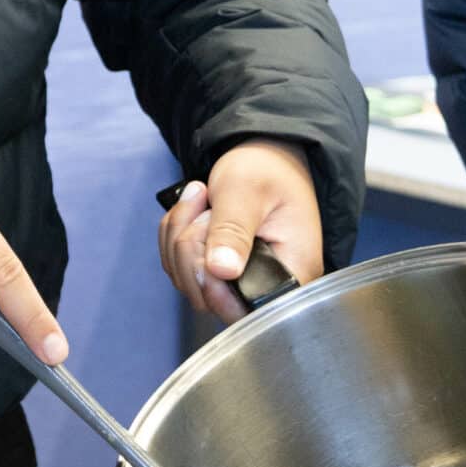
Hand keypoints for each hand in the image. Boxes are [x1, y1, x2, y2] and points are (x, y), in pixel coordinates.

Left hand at [158, 139, 323, 323]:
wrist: (263, 157)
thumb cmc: (267, 170)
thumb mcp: (247, 191)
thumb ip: (233, 230)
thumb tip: (222, 269)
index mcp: (291, 274)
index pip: (245, 309)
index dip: (214, 285)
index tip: (207, 238)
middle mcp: (266, 287)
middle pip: (206, 296)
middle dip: (191, 246)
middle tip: (208, 204)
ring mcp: (236, 282)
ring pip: (186, 280)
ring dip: (179, 235)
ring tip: (204, 199)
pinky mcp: (216, 272)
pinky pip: (177, 267)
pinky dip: (174, 235)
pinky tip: (195, 209)